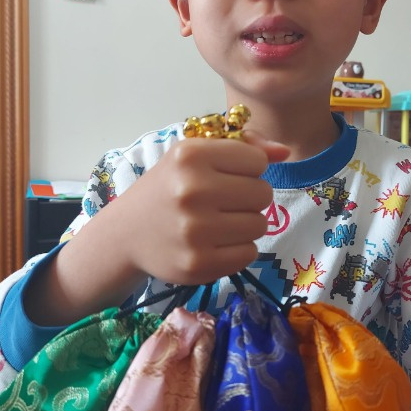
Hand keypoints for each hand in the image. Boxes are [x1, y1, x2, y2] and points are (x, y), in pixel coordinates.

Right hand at [115, 132, 289, 284]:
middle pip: (263, 193)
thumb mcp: (195, 154)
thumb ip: (243, 146)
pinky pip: (249, 253)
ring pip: (260, 225)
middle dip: (249, 197)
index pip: (257, 161)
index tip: (225, 175)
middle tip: (224, 202)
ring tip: (219, 222)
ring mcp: (195, 231)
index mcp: (191, 156)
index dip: (247, 169)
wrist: (126, 233)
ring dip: (246, 224)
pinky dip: (238, 249)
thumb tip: (284, 153)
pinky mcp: (198, 264)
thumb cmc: (168, 187)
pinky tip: (215, 242)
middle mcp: (192, 190)